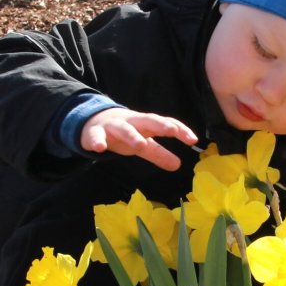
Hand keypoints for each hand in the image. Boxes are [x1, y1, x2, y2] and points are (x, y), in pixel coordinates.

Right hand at [81, 108, 198, 171]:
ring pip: (123, 128)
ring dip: (132, 135)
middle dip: (159, 125)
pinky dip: (97, 140)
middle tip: (171, 131)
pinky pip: (96, 136)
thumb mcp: (142, 144)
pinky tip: (99, 148)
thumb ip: (158, 153)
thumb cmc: (123, 134)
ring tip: (140, 144)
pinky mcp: (95, 133)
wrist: (92, 122)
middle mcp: (131, 122)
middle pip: (147, 120)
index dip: (179, 130)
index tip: (192, 139)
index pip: (165, 124)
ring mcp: (113, 126)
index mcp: (145, 124)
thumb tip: (178, 165)